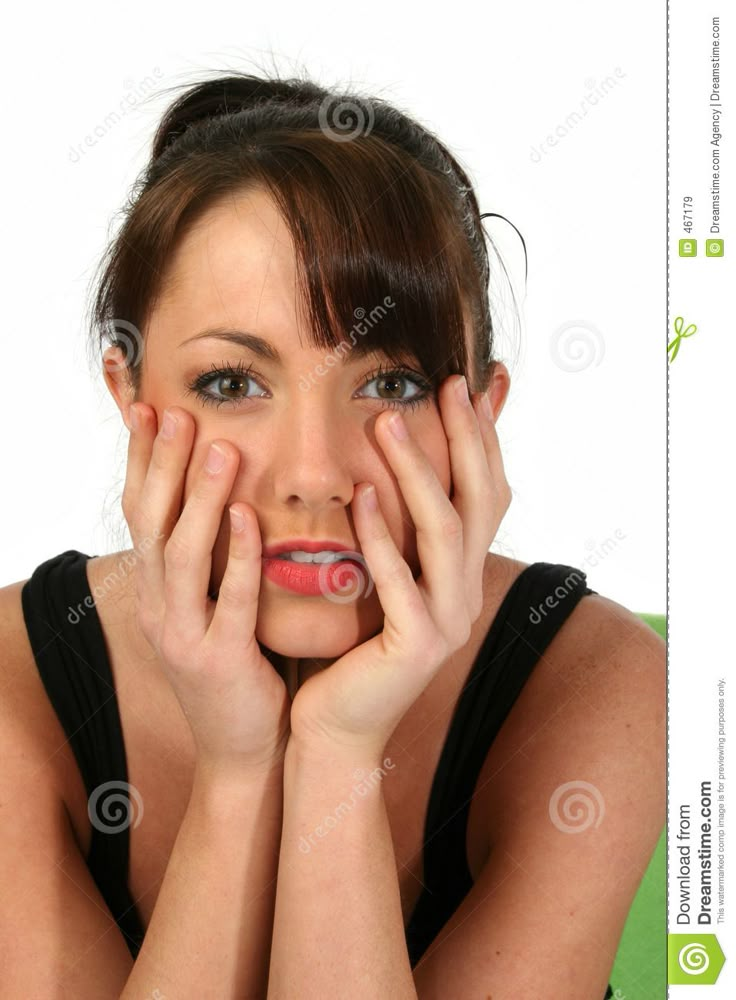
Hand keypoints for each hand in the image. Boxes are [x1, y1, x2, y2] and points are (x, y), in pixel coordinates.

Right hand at [122, 403, 290, 772]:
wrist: (244, 750)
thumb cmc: (238, 666)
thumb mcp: (212, 607)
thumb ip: (212, 559)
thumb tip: (227, 498)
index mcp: (155, 592)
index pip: (139, 514)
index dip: (142, 461)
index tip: (150, 409)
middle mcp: (157, 609)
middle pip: (148, 523)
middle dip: (161, 465)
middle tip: (176, 412)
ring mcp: (182, 636)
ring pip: (181, 554)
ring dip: (200, 498)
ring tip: (219, 448)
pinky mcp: (220, 661)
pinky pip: (229, 599)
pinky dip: (237, 554)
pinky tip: (250, 516)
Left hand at [288, 374, 511, 756]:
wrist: (335, 726)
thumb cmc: (350, 647)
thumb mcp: (380, 580)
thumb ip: (393, 532)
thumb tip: (384, 471)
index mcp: (461, 575)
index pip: (485, 494)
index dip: (482, 439)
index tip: (467, 385)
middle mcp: (466, 593)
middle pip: (478, 501)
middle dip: (465, 438)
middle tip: (446, 383)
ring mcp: (448, 622)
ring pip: (445, 533)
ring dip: (418, 474)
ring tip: (387, 423)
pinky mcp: (416, 647)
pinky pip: (401, 582)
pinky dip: (382, 538)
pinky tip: (361, 497)